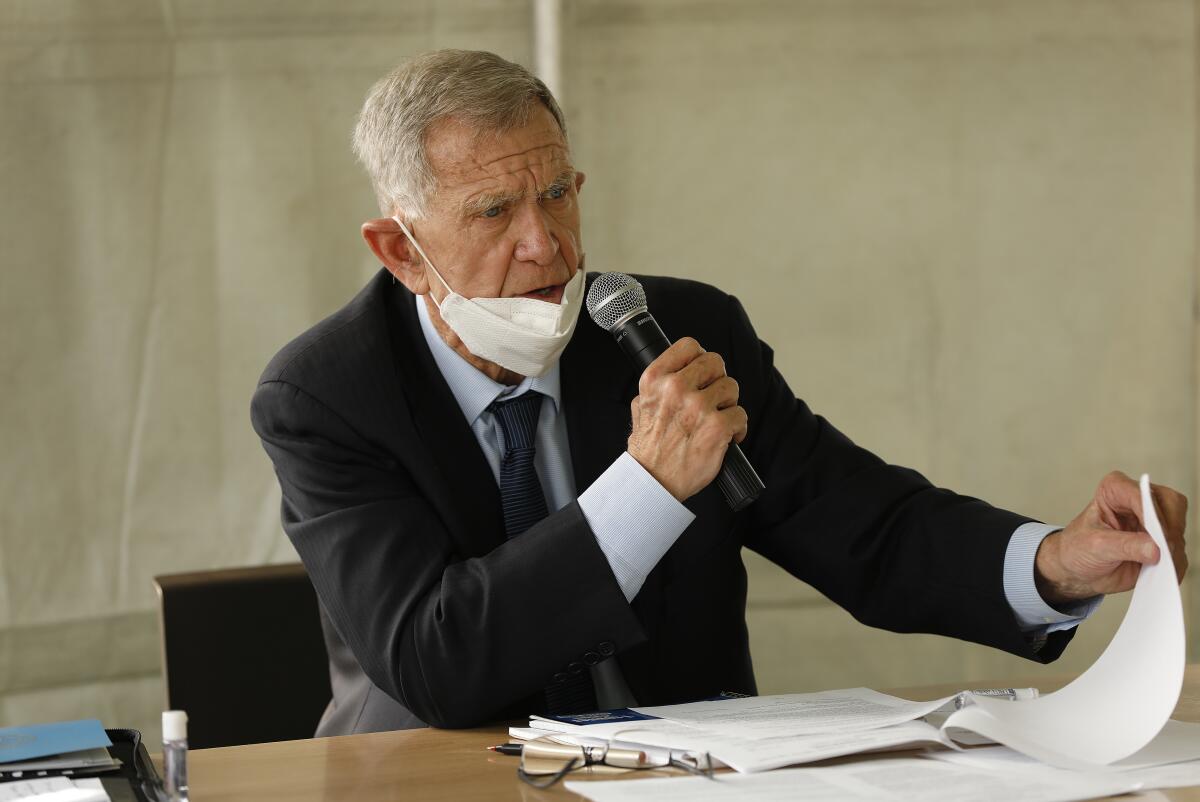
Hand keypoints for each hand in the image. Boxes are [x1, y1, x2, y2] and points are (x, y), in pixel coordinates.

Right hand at [627, 337, 748, 501]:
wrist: (654, 480)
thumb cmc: (649, 448)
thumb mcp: (640, 406)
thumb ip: (657, 386)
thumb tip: (677, 371)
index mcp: (655, 380)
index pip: (688, 346)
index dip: (699, 357)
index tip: (702, 370)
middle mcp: (676, 389)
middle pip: (715, 362)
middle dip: (717, 379)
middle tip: (713, 396)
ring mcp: (698, 407)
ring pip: (731, 387)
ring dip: (728, 404)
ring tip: (717, 418)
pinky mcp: (717, 427)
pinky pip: (741, 414)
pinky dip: (738, 427)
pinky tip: (726, 436)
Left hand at [1034, 471, 1187, 604]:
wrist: (1078, 570)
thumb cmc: (1078, 549)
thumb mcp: (1095, 546)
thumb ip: (1125, 546)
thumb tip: (1155, 549)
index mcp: (1115, 490)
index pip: (1142, 494)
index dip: (1152, 514)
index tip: (1156, 536)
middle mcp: (1138, 500)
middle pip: (1171, 505)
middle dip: (1168, 531)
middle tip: (1161, 553)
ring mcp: (1153, 521)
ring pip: (1178, 528)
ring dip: (1171, 550)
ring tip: (1154, 566)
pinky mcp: (1161, 541)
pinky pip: (1179, 550)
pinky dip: (1173, 563)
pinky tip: (1158, 572)